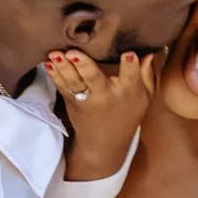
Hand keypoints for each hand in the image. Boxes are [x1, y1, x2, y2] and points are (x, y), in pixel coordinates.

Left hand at [46, 48, 156, 180]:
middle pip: (94, 79)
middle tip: (74, 53)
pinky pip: (61, 86)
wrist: (103, 144)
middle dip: (84, 65)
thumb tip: (149, 52)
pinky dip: (54, 75)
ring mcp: (86, 99)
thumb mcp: (143, 98)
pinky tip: (48, 62)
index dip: (130, 65)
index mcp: (127, 92)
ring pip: (74, 81)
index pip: (131, 77)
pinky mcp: (71, 101)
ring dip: (63, 67)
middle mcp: (105, 95)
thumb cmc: (127, 115)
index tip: (128, 54)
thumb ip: (146, 75)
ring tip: (55, 54)